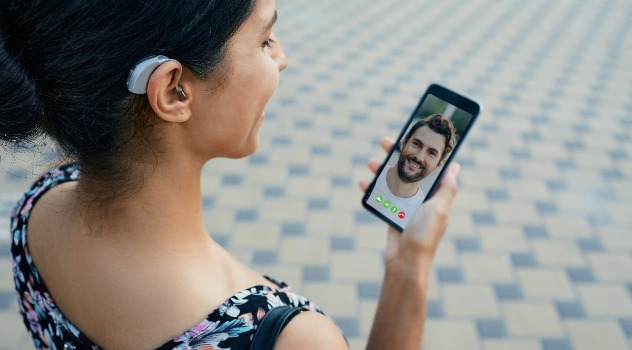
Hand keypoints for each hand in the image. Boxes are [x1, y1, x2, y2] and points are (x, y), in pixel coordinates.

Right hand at [360, 137, 459, 268]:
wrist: (406, 262)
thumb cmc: (424, 236)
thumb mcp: (439, 209)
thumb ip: (447, 188)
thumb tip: (456, 166)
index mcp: (435, 194)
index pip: (429, 166)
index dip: (420, 150)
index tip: (410, 136)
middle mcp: (421, 198)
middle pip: (408, 170)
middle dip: (397, 155)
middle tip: (385, 142)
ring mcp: (406, 205)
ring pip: (393, 180)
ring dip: (381, 170)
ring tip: (370, 162)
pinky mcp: (392, 214)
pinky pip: (381, 196)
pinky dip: (372, 189)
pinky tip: (363, 183)